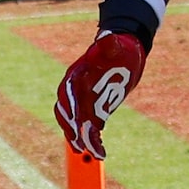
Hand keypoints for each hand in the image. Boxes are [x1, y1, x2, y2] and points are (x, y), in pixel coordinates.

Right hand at [54, 32, 145, 158]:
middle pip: (66, 113)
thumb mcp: (114, 46)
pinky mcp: (91, 110)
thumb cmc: (118, 49)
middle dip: (71, 128)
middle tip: (80, 143)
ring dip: (76, 137)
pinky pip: (86, 128)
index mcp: (75, 76)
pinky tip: (98, 152)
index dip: (73, 111)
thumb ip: (108, 45)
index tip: (80, 124)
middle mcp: (74, 91)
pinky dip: (89, 140)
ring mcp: (81, 102)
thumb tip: (106, 36)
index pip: (69, 96)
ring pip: (72, 123)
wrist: (123, 53)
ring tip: (85, 151)